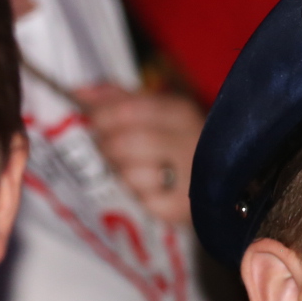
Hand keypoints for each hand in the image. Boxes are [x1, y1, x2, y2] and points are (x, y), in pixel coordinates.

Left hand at [74, 83, 202, 225]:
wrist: (224, 187)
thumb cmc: (179, 145)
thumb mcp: (157, 113)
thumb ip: (117, 99)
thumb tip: (76, 92)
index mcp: (179, 112)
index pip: (127, 111)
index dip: (100, 118)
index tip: (92, 124)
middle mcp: (188, 141)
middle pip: (124, 143)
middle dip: (106, 150)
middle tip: (107, 153)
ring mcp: (189, 177)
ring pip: (131, 175)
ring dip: (123, 176)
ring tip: (131, 173)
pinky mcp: (182, 208)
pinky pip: (144, 203)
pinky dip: (140, 199)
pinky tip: (149, 194)